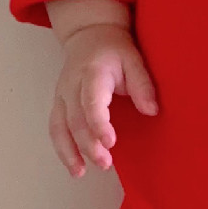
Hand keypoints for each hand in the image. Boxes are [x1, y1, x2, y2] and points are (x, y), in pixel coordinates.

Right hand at [49, 23, 158, 177]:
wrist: (89, 35)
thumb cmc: (115, 50)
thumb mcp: (134, 60)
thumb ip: (143, 85)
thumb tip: (151, 111)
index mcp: (92, 73)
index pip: (92, 101)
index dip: (99, 123)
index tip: (110, 142)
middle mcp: (72, 85)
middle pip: (75, 119)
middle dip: (88, 144)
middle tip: (105, 163)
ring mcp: (62, 95)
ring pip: (60, 126)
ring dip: (69, 151)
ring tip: (81, 173)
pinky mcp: (58, 103)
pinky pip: (55, 128)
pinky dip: (62, 148)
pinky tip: (74, 166)